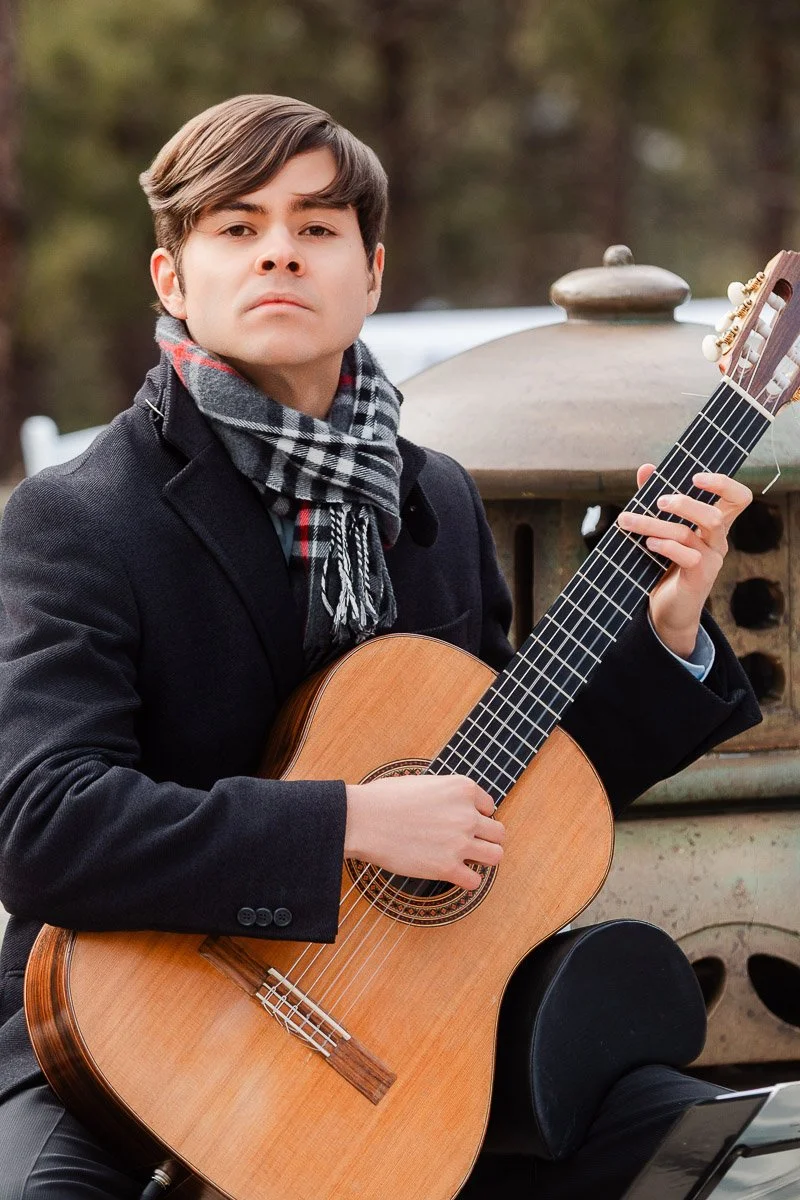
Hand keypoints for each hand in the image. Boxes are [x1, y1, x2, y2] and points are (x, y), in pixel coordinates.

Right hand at [344, 774, 504, 890]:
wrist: (364, 819)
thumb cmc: (384, 799)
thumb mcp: (422, 782)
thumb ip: (445, 794)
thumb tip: (449, 805)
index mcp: (462, 788)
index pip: (488, 806)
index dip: (474, 815)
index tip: (458, 822)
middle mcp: (467, 814)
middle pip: (498, 832)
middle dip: (485, 838)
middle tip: (466, 842)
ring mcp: (459, 842)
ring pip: (496, 856)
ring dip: (483, 859)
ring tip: (465, 859)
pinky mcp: (448, 867)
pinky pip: (475, 881)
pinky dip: (466, 880)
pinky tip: (451, 873)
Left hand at [617, 467, 752, 658]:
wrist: (666, 608)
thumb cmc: (664, 563)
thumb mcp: (660, 529)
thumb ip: (654, 499)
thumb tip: (645, 468)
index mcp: (715, 524)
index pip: (738, 498)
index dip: (723, 483)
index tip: (695, 476)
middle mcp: (718, 540)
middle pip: (716, 514)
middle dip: (685, 504)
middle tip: (658, 501)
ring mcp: (712, 560)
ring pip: (689, 534)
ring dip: (655, 525)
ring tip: (629, 520)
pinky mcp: (700, 577)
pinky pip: (688, 557)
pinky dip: (665, 547)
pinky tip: (648, 545)